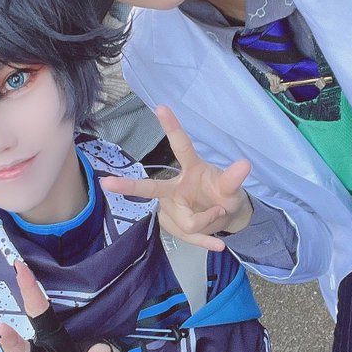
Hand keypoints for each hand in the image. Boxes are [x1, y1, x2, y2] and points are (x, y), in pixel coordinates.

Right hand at [102, 105, 252, 251]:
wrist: (225, 217)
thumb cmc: (224, 195)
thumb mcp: (233, 189)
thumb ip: (234, 179)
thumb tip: (245, 164)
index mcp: (190, 170)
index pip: (181, 147)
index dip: (171, 127)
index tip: (161, 107)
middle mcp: (174, 187)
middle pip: (152, 187)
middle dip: (128, 185)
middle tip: (106, 182)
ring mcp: (171, 207)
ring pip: (185, 223)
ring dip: (207, 225)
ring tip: (217, 216)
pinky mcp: (172, 224)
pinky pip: (188, 236)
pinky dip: (205, 241)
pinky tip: (217, 244)